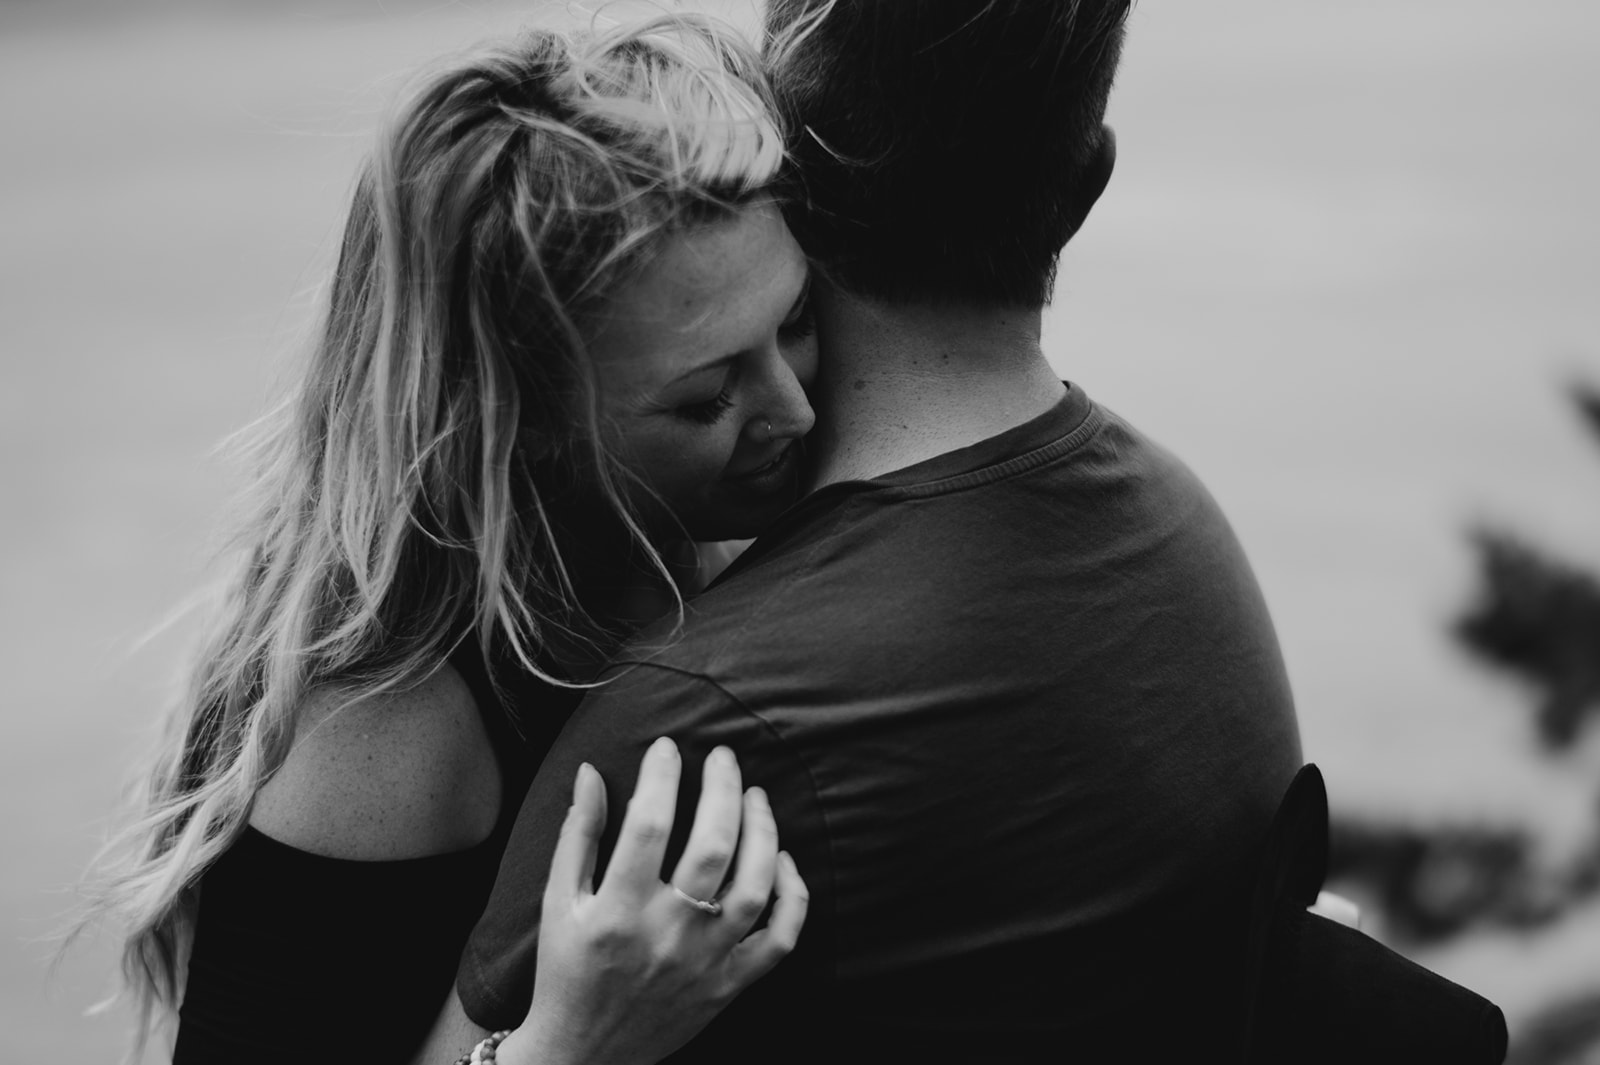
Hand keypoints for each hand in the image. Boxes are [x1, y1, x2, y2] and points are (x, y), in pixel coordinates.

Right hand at [498, 737, 807, 1064]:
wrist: (582, 1055)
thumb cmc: (566, 969)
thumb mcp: (559, 902)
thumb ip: (578, 834)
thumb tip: (589, 770)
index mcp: (616, 910)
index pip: (649, 824)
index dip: (662, 776)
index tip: (667, 746)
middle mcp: (665, 934)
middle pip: (712, 846)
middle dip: (723, 789)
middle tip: (723, 756)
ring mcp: (703, 962)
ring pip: (753, 887)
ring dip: (762, 832)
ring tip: (756, 796)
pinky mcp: (728, 986)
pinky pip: (778, 940)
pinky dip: (791, 898)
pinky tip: (782, 860)